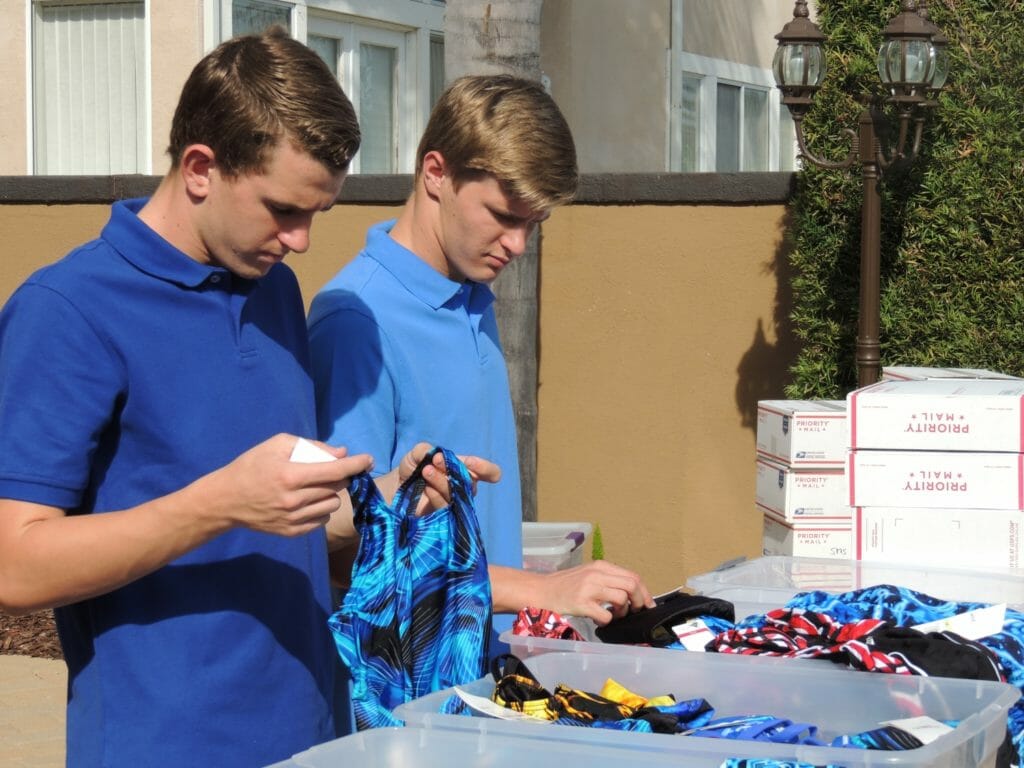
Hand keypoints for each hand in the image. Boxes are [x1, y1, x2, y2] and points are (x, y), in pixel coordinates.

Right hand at [206, 434, 372, 536]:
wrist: (226, 500)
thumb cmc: (252, 466)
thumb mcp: (277, 445)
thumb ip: (311, 446)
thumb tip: (341, 454)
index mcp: (291, 475)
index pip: (335, 470)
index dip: (356, 464)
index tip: (369, 460)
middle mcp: (294, 500)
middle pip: (337, 487)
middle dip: (340, 476)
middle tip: (330, 470)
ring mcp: (293, 519)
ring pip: (332, 504)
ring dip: (330, 493)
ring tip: (314, 487)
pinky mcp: (292, 532)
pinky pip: (322, 520)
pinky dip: (320, 509)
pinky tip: (306, 501)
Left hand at [397, 443, 500, 515]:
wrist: (396, 486)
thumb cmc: (413, 467)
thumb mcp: (419, 453)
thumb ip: (428, 450)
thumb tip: (438, 456)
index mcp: (464, 471)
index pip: (490, 473)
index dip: (486, 468)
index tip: (470, 462)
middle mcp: (463, 488)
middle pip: (471, 484)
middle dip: (453, 469)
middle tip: (435, 460)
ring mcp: (454, 504)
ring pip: (457, 494)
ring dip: (441, 481)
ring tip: (425, 471)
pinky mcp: (442, 516)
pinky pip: (445, 507)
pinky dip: (436, 495)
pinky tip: (426, 488)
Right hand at [530, 560, 654, 624]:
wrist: (540, 590)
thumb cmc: (563, 585)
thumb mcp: (588, 575)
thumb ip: (607, 580)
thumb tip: (631, 593)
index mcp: (600, 566)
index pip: (633, 576)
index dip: (644, 592)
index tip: (647, 604)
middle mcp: (596, 574)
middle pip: (632, 585)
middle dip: (640, 601)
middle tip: (635, 612)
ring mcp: (589, 588)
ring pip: (622, 599)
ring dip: (623, 612)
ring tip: (613, 615)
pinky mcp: (581, 603)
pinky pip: (606, 616)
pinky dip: (607, 621)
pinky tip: (598, 620)